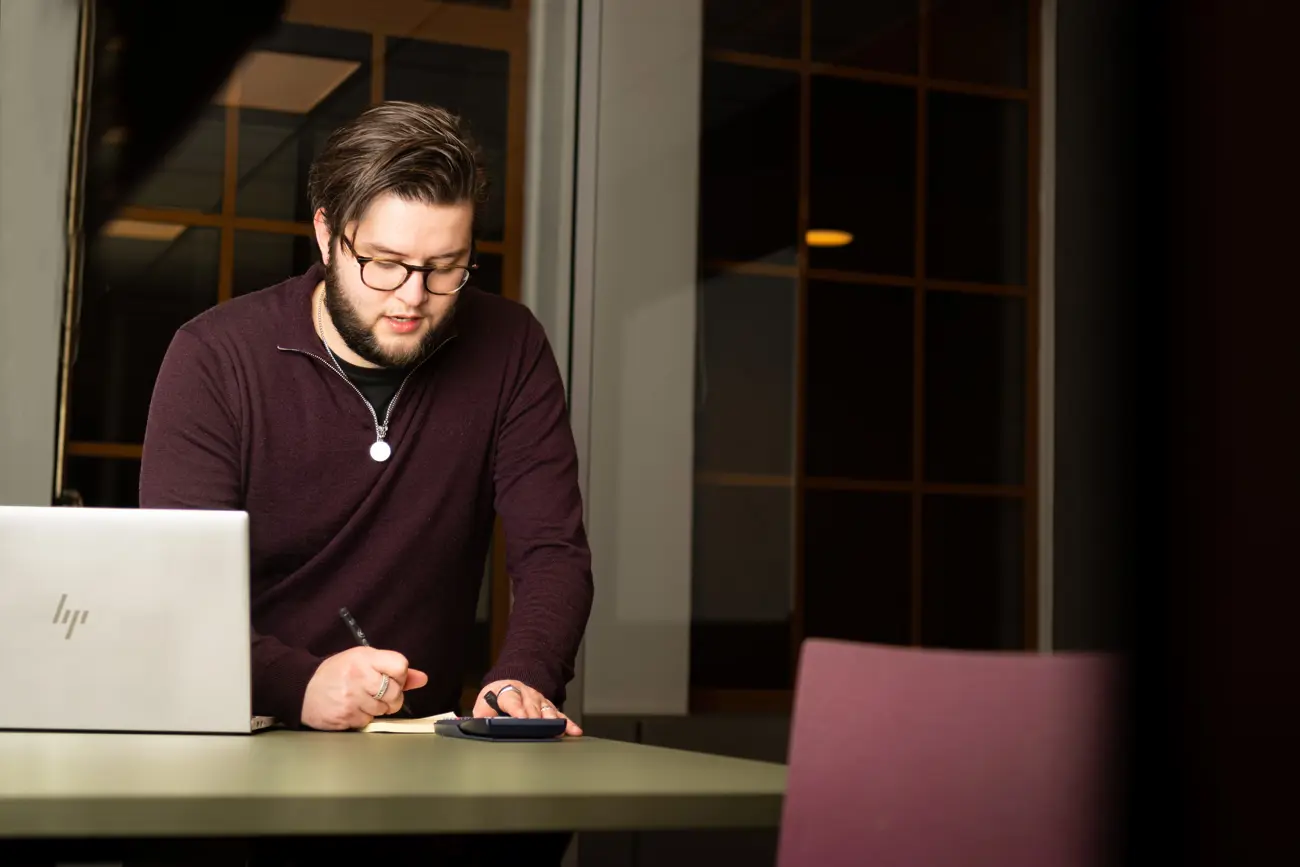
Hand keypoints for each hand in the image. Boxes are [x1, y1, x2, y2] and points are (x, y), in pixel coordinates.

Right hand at [301, 647, 428, 730]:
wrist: (302, 688)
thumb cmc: (337, 672)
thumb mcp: (364, 661)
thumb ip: (394, 669)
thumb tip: (423, 679)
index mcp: (365, 657)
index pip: (400, 666)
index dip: (400, 676)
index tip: (392, 678)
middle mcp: (359, 676)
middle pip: (395, 692)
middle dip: (392, 697)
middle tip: (378, 693)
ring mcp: (352, 698)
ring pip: (384, 709)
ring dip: (377, 708)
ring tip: (361, 699)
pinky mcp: (346, 716)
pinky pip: (369, 721)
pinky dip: (364, 717)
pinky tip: (352, 708)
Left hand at [473, 680, 582, 736]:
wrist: (506, 686)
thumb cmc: (493, 701)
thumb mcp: (482, 707)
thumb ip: (481, 717)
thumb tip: (481, 727)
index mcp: (506, 691)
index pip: (512, 699)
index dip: (517, 709)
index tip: (522, 718)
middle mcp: (525, 693)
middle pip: (532, 705)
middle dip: (537, 717)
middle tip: (541, 729)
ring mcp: (538, 699)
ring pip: (547, 709)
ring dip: (553, 720)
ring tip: (558, 730)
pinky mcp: (547, 706)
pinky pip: (559, 714)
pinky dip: (567, 723)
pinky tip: (574, 731)